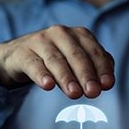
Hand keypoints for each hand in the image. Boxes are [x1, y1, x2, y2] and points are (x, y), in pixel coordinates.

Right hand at [0, 25, 114, 98]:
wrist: (21, 55)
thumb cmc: (56, 59)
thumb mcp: (76, 61)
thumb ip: (93, 68)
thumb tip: (106, 82)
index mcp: (78, 36)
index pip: (94, 52)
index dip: (102, 69)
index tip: (107, 85)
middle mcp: (61, 34)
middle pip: (76, 56)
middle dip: (86, 75)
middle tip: (93, 92)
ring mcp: (40, 41)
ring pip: (56, 60)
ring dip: (66, 77)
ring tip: (74, 93)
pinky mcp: (23, 53)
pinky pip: (33, 64)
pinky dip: (41, 74)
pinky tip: (47, 85)